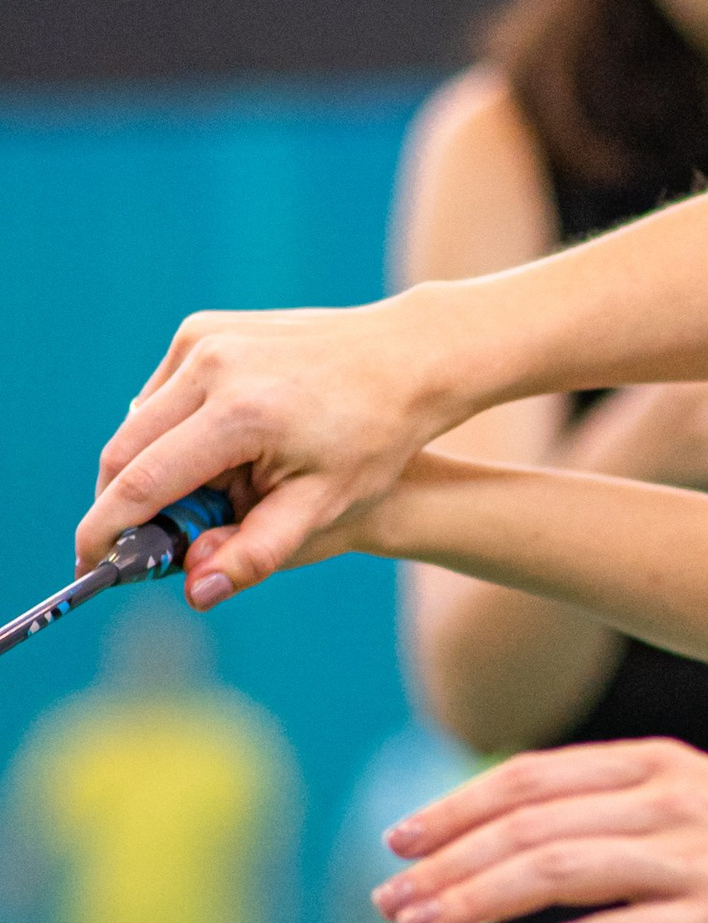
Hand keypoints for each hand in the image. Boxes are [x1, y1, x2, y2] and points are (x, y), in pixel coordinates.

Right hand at [85, 294, 472, 592]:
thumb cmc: (372, 439)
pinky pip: (161, 393)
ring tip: (198, 502)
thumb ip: (255, 553)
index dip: (106, 529)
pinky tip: (210, 456)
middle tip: (131, 546)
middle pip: (125, 448)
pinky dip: (169, 431)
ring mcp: (204, 339)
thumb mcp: (322, 506)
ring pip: (138, 421)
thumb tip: (196, 593)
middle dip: (120, 504)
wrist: (404, 359)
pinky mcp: (203, 329)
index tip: (88, 562)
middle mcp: (211, 366)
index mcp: (239, 414)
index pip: (144, 481)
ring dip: (149, 467)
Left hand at [374, 737, 707, 922]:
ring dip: (475, 900)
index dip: (456, 807)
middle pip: (527, 825)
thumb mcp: (702, 798)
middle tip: (388, 898)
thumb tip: (529, 845)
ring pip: (555, 870)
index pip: (531, 777)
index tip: (401, 839)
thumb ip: (622, 810)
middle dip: (447, 863)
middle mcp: (666, 802)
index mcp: (658, 765)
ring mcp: (692, 860)